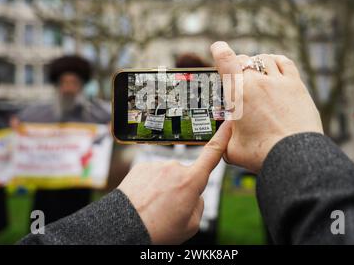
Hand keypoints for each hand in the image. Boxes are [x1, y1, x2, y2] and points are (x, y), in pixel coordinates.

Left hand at [118, 121, 231, 243]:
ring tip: (153, 207)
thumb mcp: (191, 225)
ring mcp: (156, 166)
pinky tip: (144, 200)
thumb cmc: (158, 229)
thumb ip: (198, 204)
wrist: (126, 228)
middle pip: (186, 177)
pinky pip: (152, 176)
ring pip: (167, 177)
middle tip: (168, 209)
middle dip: (181, 189)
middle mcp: (174, 168)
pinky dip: (149, 186)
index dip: (222, 138)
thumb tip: (193, 194)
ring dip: (163, 189)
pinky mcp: (141, 167)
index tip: (228, 124)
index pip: (212, 154)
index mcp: (191, 181)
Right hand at [210, 41, 322, 172]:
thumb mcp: (231, 149)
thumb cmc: (261, 154)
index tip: (217, 47)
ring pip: (264, 59)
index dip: (220, 50)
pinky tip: (275, 64)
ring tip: (255, 71)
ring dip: (256, 62)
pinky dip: (277, 61)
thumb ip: (224, 139)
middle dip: (238, 65)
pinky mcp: (296, 86)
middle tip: (236, 75)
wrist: (293, 156)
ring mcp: (279, 82)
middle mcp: (257, 82)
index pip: (226, 61)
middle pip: (244, 61)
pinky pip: (285, 63)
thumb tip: (222, 139)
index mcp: (238, 94)